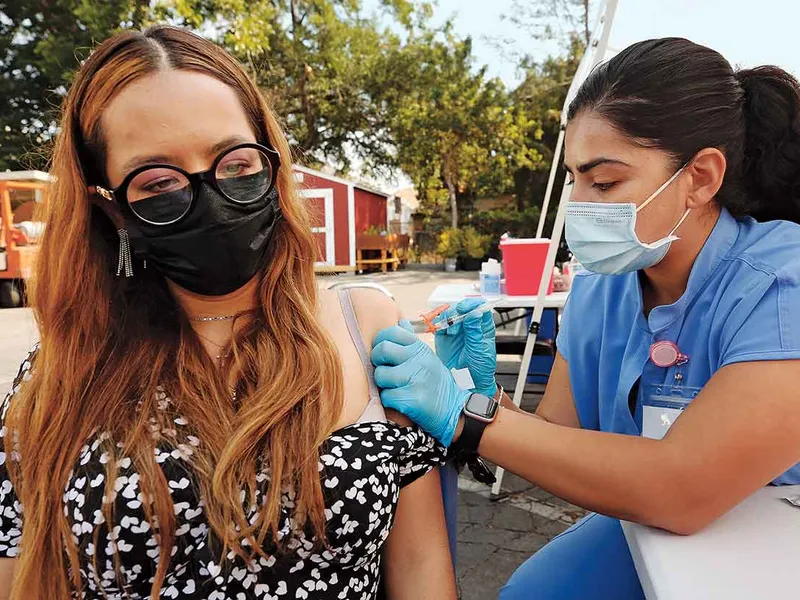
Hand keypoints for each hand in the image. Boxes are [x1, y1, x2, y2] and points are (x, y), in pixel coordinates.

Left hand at [372, 321, 470, 446]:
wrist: (454, 410)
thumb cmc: (436, 383)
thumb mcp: (427, 357)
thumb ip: (411, 340)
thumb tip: (400, 321)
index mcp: (420, 348)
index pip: (393, 332)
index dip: (381, 341)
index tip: (382, 353)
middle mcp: (419, 359)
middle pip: (382, 351)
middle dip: (378, 363)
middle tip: (386, 371)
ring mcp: (416, 378)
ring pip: (381, 375)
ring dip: (384, 385)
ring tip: (396, 388)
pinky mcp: (413, 398)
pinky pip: (386, 396)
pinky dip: (390, 401)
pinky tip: (401, 401)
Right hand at [434, 298, 497, 396]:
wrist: (468, 383)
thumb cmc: (480, 368)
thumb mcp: (480, 349)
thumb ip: (475, 331)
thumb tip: (475, 313)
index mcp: (483, 326)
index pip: (480, 308)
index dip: (473, 304)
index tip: (467, 308)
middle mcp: (469, 325)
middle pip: (463, 308)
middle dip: (458, 311)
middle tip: (456, 318)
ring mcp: (456, 330)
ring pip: (451, 314)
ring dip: (449, 318)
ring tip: (451, 332)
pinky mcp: (444, 336)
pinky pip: (440, 324)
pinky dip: (439, 324)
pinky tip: (442, 331)